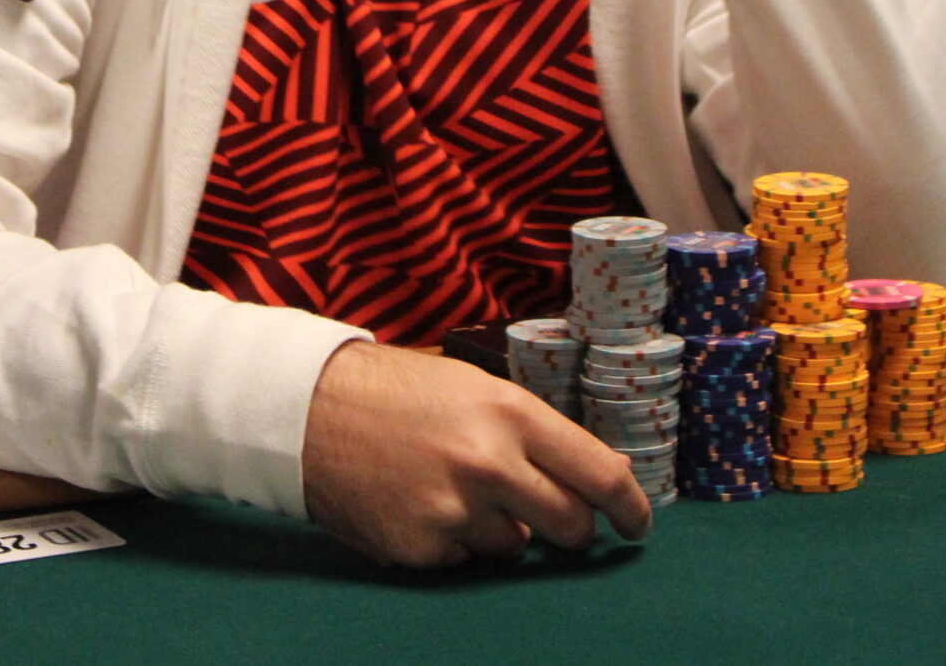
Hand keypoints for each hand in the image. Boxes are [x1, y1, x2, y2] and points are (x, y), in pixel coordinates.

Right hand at [300, 341, 649, 569]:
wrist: (307, 409)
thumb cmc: (395, 390)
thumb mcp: (473, 387)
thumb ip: (528, 431)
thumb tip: (585, 476)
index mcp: (511, 415)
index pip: (600, 475)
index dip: (630, 507)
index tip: (637, 523)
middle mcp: (491, 464)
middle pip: (570, 524)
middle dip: (569, 528)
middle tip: (550, 517)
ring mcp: (455, 510)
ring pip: (514, 546)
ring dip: (497, 528)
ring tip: (450, 487)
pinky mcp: (423, 546)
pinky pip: (463, 559)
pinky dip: (450, 539)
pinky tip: (417, 502)